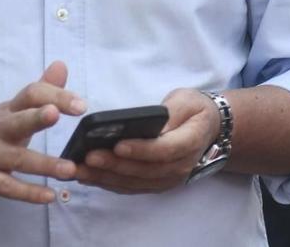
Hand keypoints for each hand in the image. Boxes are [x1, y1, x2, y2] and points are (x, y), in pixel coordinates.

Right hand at [0, 62, 84, 205]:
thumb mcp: (11, 111)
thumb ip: (40, 92)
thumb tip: (62, 65)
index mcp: (8, 110)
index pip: (30, 94)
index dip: (55, 95)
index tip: (81, 106)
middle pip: (18, 120)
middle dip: (37, 117)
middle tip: (56, 114)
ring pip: (18, 159)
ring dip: (44, 164)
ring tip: (69, 170)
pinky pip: (8, 187)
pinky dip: (29, 193)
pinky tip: (49, 196)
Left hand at [77, 88, 217, 194]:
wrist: (209, 130)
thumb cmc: (195, 110)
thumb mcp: (187, 100)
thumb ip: (170, 112)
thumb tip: (150, 124)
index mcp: (191, 142)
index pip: (164, 150)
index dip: (140, 149)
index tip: (117, 145)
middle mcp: (180, 166)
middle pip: (144, 170)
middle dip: (114, 165)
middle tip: (88, 157)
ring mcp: (168, 179)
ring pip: (134, 182)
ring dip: (106, 178)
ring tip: (80, 169)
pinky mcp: (157, 185)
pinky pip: (131, 188)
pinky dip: (109, 183)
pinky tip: (89, 176)